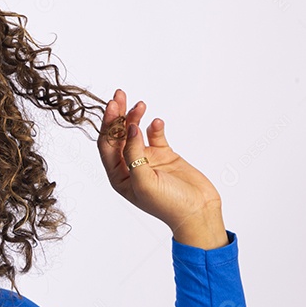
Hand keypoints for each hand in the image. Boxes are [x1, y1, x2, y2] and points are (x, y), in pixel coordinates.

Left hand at [97, 89, 228, 248]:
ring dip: (135, 117)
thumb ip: (133, 154)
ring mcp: (147, 159)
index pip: (107, 146)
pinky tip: (157, 121)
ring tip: (140, 104)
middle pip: (118, 135)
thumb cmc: (168, 204)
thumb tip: (129, 128)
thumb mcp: (144, 181)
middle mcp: (129, 166)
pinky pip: (156, 136)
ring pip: (136, 132)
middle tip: (119, 95)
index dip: (107, 125)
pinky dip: (155, 127)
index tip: (111, 106)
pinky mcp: (165, 155)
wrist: (198, 211)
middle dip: (117, 115)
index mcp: (118, 176)